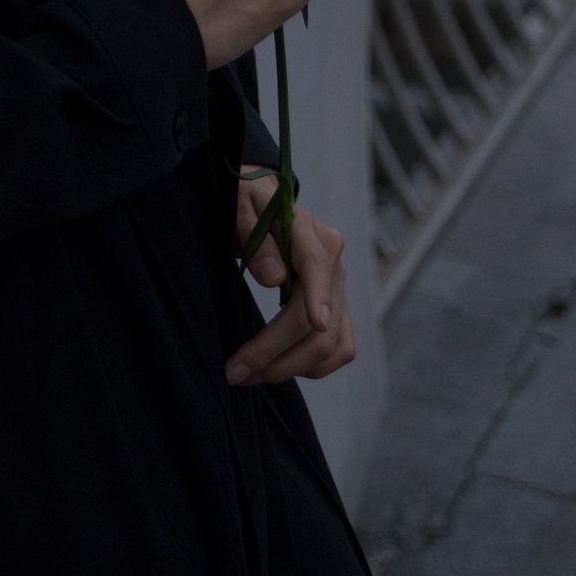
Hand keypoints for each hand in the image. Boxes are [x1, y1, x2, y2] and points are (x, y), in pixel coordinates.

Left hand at [224, 180, 354, 385]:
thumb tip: (274, 278)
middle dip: (277, 356)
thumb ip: (255, 238)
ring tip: (252, 375)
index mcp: (312, 233)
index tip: (314, 325)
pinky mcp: (338, 307)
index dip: (314, 302)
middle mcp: (334, 263)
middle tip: (236, 373)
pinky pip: (340, 348)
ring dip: (294, 369)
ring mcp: (338, 288)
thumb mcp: (240, 208)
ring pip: (334, 345)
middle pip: (319, 324)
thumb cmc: (245, 201)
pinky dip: (314, 366)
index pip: (316, 270)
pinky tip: (281, 366)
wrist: (258, 200)